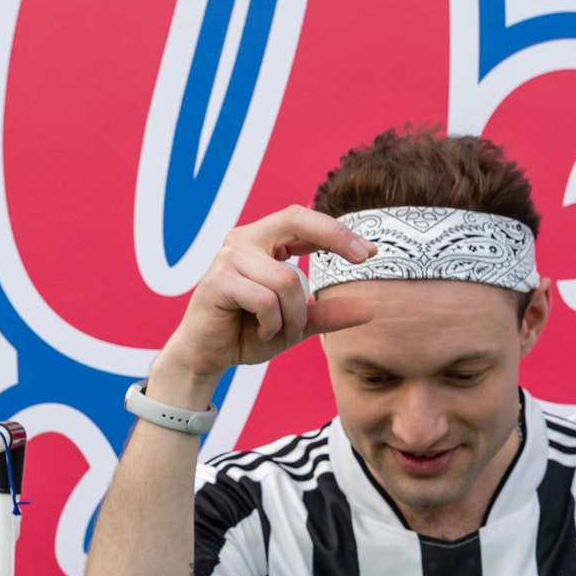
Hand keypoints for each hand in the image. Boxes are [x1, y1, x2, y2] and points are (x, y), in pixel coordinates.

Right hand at [146, 206, 378, 406]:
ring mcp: (228, 258)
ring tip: (280, 331)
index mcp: (262, 241)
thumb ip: (327, 314)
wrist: (205, 357)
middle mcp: (244, 241)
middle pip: (295, 219)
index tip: (370, 252)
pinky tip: (261, 330)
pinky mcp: (218, 281)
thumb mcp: (296, 323)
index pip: (303, 220)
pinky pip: (265, 300)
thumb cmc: (246, 333)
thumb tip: (369, 309)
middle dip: (334, 236)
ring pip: (287, 281)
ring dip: (294, 316)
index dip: (338, 231)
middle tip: (361, 259)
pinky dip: (272, 323)